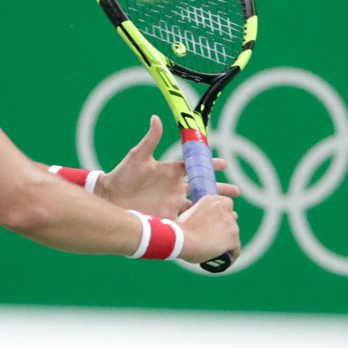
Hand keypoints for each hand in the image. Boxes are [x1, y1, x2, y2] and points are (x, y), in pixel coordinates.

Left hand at [98, 115, 240, 217]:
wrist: (109, 198)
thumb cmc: (122, 176)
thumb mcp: (138, 156)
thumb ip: (150, 139)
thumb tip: (156, 118)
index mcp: (171, 172)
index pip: (195, 167)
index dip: (209, 166)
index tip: (225, 164)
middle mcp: (175, 188)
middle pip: (203, 188)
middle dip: (220, 190)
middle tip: (238, 191)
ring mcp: (172, 204)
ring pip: (199, 207)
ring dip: (214, 208)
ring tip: (232, 213)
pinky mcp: (167, 218)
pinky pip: (187, 222)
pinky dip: (200, 225)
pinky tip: (213, 229)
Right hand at [176, 195, 241, 264]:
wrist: (178, 239)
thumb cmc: (179, 230)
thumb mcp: (189, 214)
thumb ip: (201, 215)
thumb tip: (208, 225)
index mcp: (212, 200)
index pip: (226, 205)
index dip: (222, 216)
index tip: (216, 224)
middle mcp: (223, 208)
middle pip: (231, 220)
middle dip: (226, 228)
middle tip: (215, 238)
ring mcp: (230, 223)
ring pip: (234, 235)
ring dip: (227, 243)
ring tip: (217, 252)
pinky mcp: (233, 238)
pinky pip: (235, 250)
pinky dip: (231, 255)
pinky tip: (225, 261)